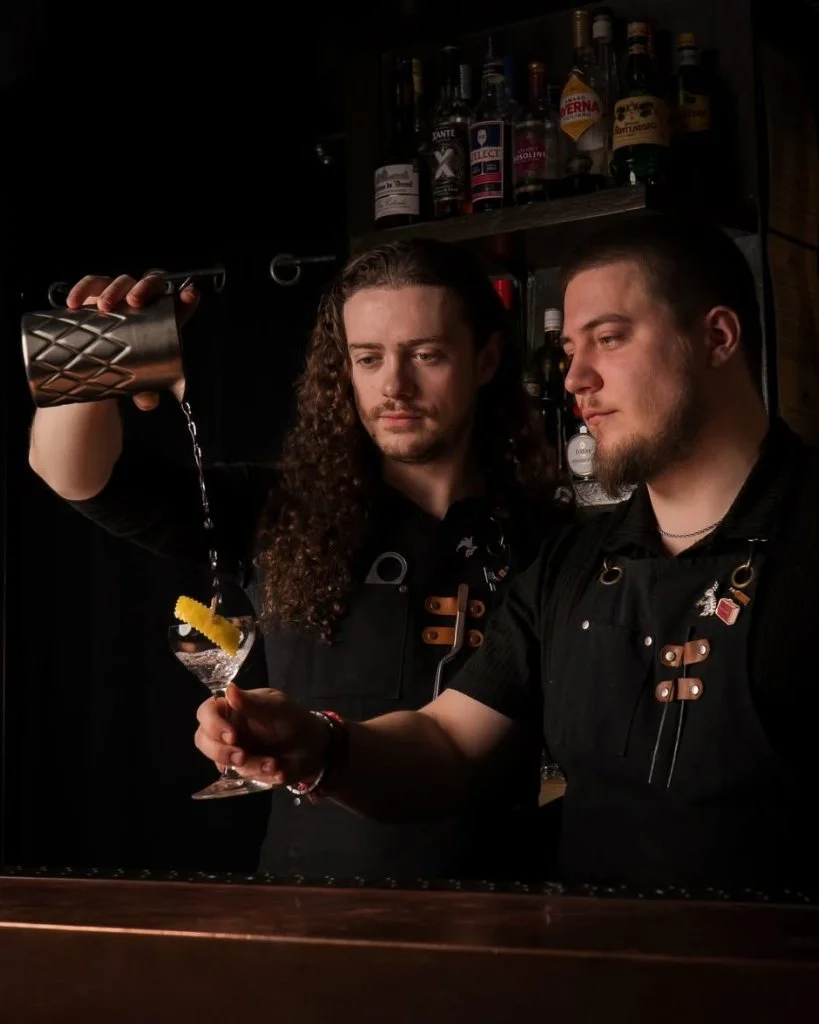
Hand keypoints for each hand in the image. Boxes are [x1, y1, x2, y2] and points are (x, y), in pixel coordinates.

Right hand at [65, 272, 199, 410]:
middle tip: (133, 303)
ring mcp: (123, 293)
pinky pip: (92, 283)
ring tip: (103, 306)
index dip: (188, 296)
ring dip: (114, 289)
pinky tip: (74, 303)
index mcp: (166, 317)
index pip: (183, 301)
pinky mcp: (99, 291)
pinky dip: (83, 289)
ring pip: (122, 280)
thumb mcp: (140, 377)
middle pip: (151, 283)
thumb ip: (146, 390)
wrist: (103, 357)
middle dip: (144, 288)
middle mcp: (146, 300)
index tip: (189, 295)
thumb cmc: (131, 363)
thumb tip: (148, 403)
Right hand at [195, 683, 331, 785]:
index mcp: (233, 708)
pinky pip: (241, 777)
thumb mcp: (278, 708)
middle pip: (203, 740)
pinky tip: (279, 770)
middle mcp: (227, 728)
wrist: (313, 748)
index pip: (206, 712)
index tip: (231, 736)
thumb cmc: (294, 720)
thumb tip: (229, 689)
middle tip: (243, 757)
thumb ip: (252, 703)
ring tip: (275, 764)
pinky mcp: (242, 770)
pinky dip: (260, 775)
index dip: (212, 724)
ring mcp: (232, 750)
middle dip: (221, 752)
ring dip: (250, 766)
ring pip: (222, 762)